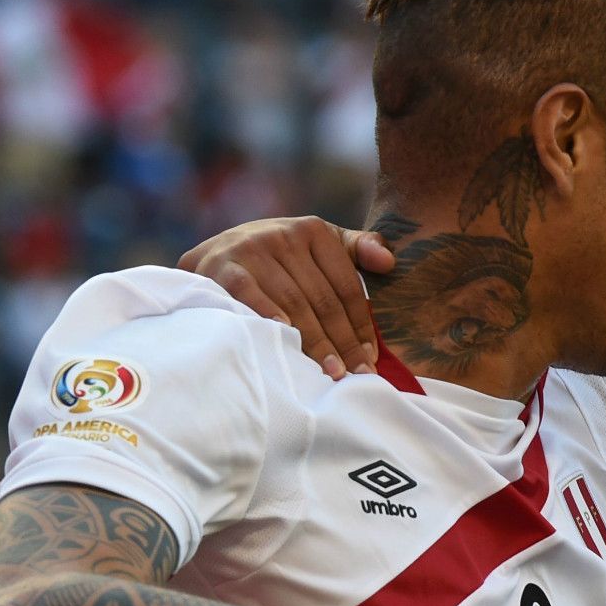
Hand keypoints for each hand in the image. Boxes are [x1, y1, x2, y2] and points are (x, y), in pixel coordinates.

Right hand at [179, 216, 395, 378]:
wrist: (216, 251)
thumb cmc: (279, 256)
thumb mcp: (318, 244)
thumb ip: (357, 249)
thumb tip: (389, 263)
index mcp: (314, 230)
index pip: (346, 285)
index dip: (361, 324)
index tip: (371, 357)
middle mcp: (284, 235)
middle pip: (322, 299)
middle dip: (342, 341)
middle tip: (357, 375)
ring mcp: (252, 249)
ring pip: (294, 303)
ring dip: (314, 341)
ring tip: (332, 372)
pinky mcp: (223, 266)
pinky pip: (251, 296)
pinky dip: (269, 316)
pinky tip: (286, 339)